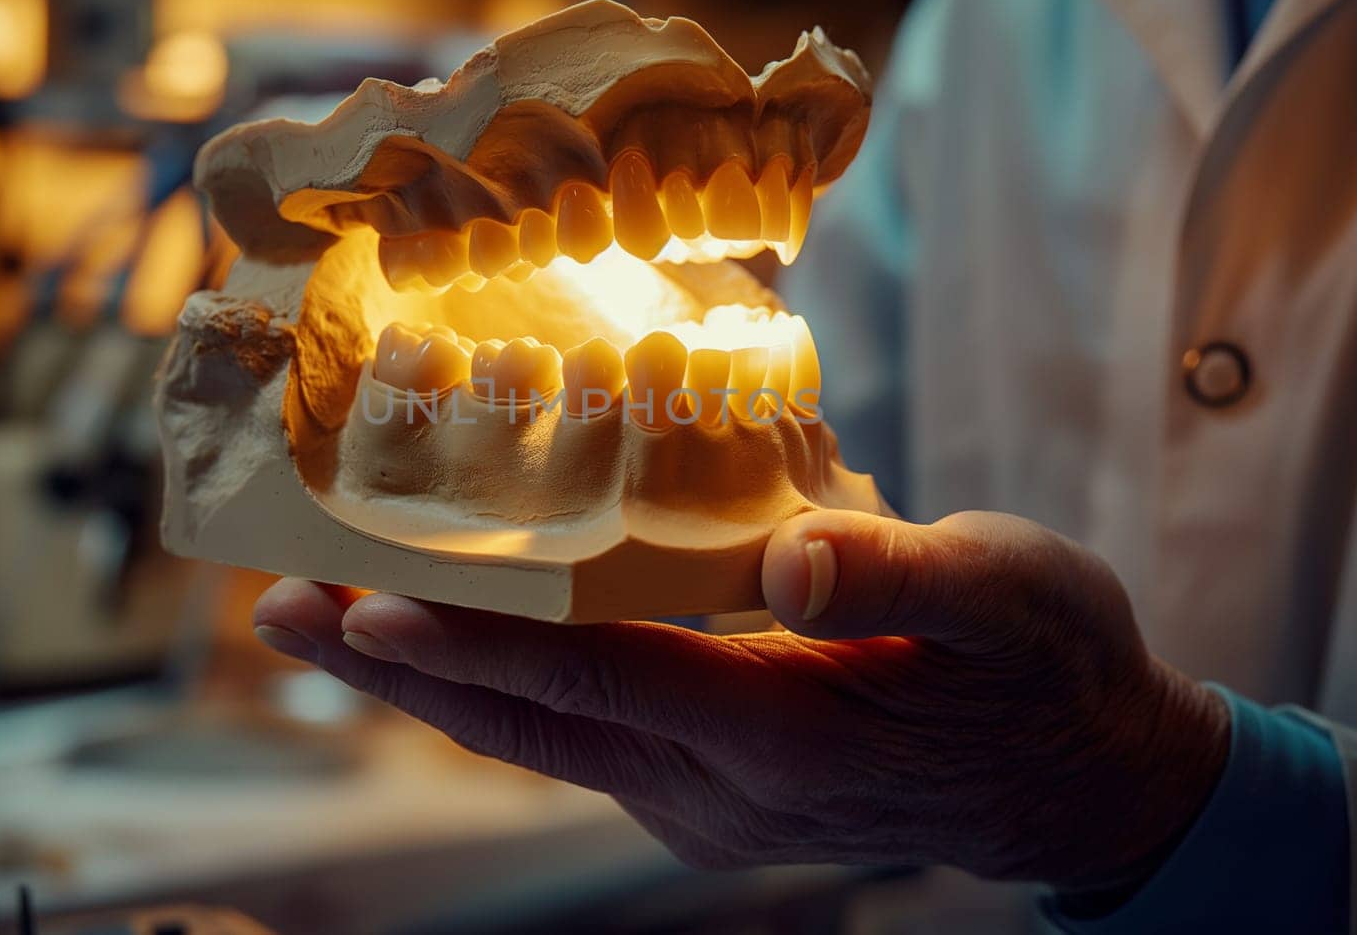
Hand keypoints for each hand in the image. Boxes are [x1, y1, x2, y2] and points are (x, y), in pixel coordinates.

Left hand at [253, 509, 1228, 892]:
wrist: (1077, 782)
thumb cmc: (1048, 669)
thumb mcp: (1015, 595)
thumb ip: (899, 573)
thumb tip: (781, 556)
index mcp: (788, 737)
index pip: (601, 681)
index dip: (480, 642)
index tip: (363, 603)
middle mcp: (719, 788)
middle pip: (526, 726)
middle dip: (396, 669)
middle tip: (278, 609)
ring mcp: (704, 800)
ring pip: (537, 739)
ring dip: (426, 681)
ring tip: (323, 620)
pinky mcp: (705, 787)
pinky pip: (576, 736)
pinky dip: (497, 686)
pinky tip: (450, 633)